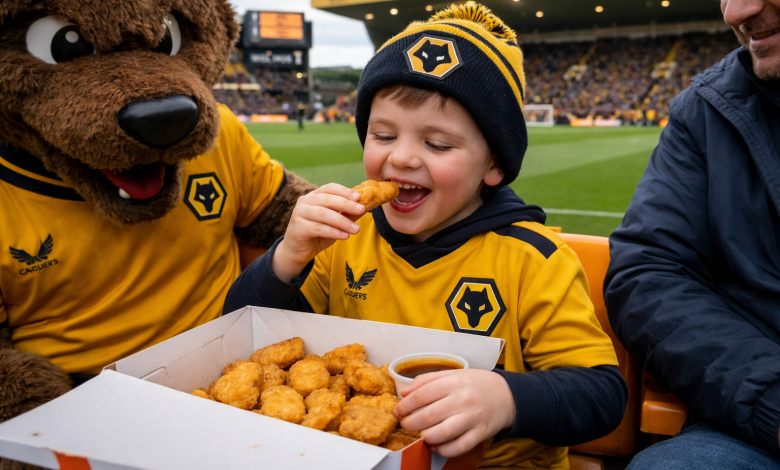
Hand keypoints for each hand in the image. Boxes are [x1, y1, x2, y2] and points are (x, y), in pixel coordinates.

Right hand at [273, 183, 364, 281]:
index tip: (359, 197)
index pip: (329, 188)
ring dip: (342, 221)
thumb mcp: (335, 223)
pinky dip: (333, 232)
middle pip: (327, 200)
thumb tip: (364, 207)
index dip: (344, 191)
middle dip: (346, 204)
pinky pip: (318, 228)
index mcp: (314, 196)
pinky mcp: (298, 227)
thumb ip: (347, 214)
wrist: (297, 251)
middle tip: (362, 210)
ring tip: (356, 229)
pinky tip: (344, 236)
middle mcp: (304, 201)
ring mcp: (299, 213)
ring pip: (324, 214)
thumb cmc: (318, 234)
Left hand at [394, 369, 515, 457]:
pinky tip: (435, 445)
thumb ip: (427, 380)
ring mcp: (472, 418)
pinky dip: (443, 449)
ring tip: (421, 434)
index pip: (421, 395)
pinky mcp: (480, 433)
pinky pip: (458, 447)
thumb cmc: (475, 384)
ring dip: (425, 436)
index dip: (405, 406)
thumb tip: (405, 392)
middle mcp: (462, 399)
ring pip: (442, 433)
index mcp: (453, 382)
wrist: (507, 394)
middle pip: (428, 416)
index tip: (398, 411)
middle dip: (411, 423)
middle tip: (406, 424)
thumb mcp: (453, 374)